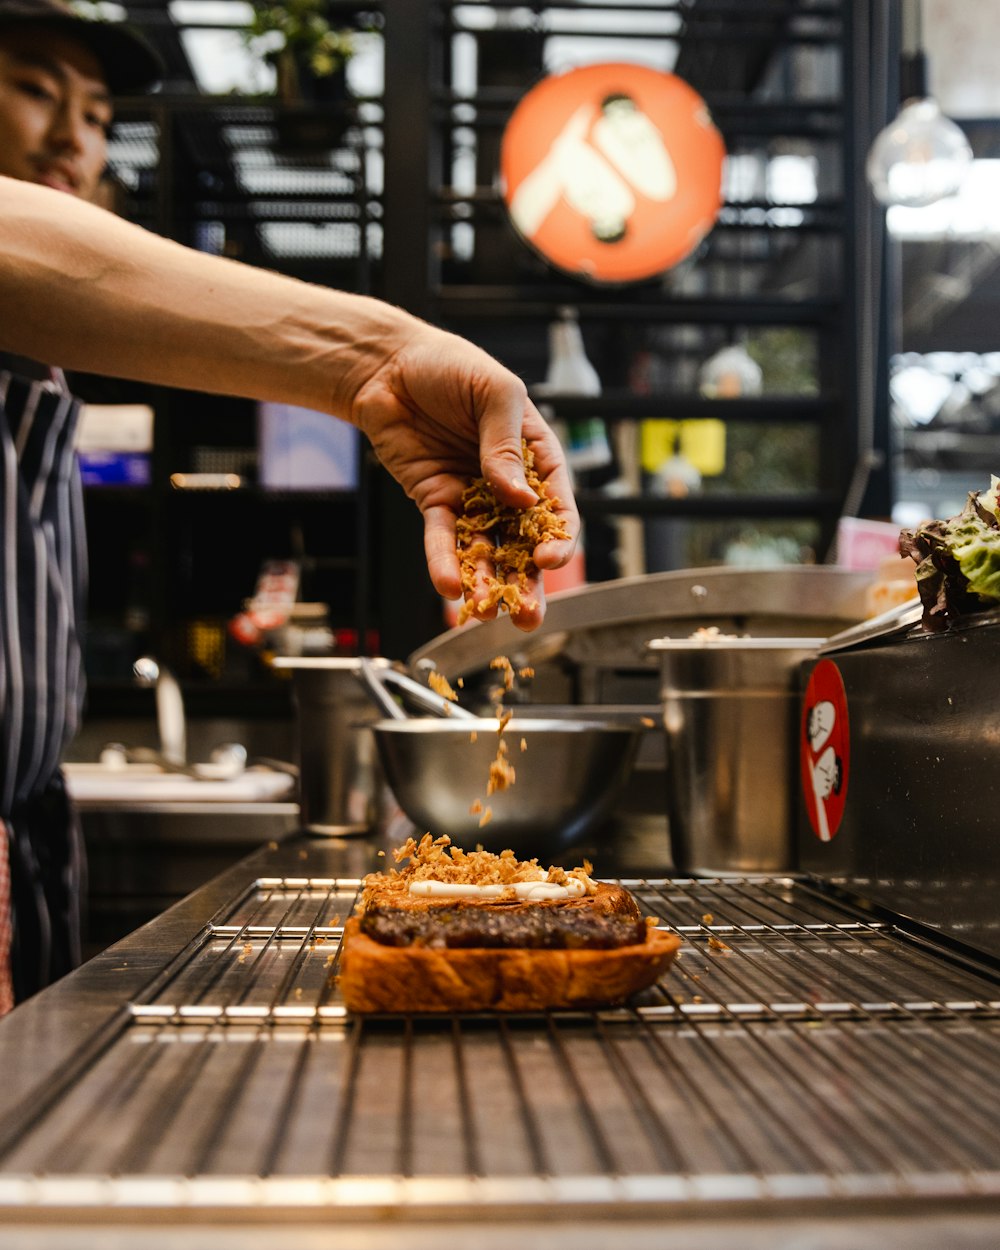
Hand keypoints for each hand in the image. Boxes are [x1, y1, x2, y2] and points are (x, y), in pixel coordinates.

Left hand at [350, 325, 579, 629]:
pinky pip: (443, 537)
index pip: (556, 504)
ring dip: (488, 582)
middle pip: (524, 540)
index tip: (549, 560)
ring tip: (488, 612)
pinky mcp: (435, 500)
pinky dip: (445, 562)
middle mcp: (508, 482)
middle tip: (530, 616)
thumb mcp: (494, 393)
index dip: (558, 536)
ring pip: (486, 547)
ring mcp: (472, 495)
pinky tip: (449, 587)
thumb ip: (507, 444)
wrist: (388, 364)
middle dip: (528, 581)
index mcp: (535, 455)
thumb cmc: (451, 365)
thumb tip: (521, 499)